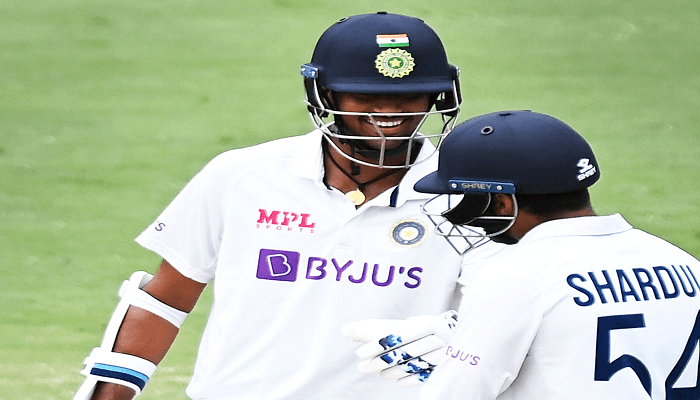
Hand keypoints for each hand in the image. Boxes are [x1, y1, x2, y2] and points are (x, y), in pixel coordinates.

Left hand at [342, 310, 457, 386]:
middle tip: (362, 367)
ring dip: (393, 371)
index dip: (378, 344)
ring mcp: (444, 354)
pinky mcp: (445, 367)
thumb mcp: (397, 325)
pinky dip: (409, 379)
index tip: (359, 353)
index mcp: (428, 322)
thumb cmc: (416, 330)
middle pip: (405, 351)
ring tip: (379, 373)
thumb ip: (370, 328)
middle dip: (380, 361)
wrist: (451, 336)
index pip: (398, 334)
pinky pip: (425, 376)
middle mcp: (439, 338)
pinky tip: (397, 380)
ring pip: (414, 365)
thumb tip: (344, 330)